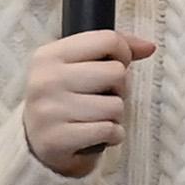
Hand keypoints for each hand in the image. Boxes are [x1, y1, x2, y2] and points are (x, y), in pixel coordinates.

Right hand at [24, 29, 156, 176]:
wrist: (36, 144)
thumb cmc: (65, 100)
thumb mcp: (79, 67)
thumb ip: (112, 51)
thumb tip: (149, 46)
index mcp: (49, 55)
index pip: (107, 40)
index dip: (123, 54)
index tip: (114, 68)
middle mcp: (45, 80)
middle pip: (117, 73)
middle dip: (120, 88)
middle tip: (103, 97)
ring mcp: (49, 111)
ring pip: (116, 105)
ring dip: (115, 115)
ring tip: (97, 117)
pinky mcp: (57, 139)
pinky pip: (109, 130)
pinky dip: (112, 135)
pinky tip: (96, 135)